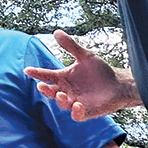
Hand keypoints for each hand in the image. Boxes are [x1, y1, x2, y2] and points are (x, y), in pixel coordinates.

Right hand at [25, 30, 140, 120]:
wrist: (119, 84)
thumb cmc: (100, 71)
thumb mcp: (85, 56)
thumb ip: (70, 46)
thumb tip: (55, 31)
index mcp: (63, 77)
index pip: (47, 75)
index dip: (37, 73)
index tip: (28, 70)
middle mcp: (66, 90)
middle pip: (51, 91)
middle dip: (45, 90)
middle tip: (42, 85)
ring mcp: (75, 102)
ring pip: (62, 104)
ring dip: (60, 100)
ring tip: (60, 95)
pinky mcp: (86, 112)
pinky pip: (77, 115)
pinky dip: (76, 112)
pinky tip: (77, 105)